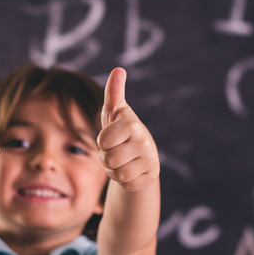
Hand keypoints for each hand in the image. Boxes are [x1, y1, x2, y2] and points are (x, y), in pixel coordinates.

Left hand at [98, 67, 159, 191]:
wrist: (140, 155)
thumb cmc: (121, 129)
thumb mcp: (115, 111)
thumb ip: (114, 91)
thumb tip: (119, 69)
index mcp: (133, 124)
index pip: (103, 141)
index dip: (103, 142)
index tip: (112, 136)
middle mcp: (145, 141)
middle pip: (108, 159)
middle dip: (106, 157)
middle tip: (117, 150)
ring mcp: (150, 161)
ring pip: (117, 174)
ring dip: (114, 170)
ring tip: (123, 160)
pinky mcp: (150, 177)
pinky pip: (126, 185)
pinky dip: (124, 180)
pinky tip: (130, 170)